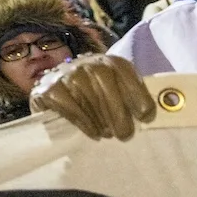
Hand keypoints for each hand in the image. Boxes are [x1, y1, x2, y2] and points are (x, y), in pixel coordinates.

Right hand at [31, 54, 155, 140]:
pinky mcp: (48, 89)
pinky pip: (70, 107)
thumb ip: (132, 97)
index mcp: (107, 61)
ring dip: (101, 120)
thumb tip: (149, 116)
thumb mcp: (116, 90)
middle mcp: (85, 63)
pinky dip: (84, 122)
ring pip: (87, 97)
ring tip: (107, 134)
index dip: (137, 94)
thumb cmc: (94, 95)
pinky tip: (92, 132)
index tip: (145, 117)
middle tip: (125, 135)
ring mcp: (64, 74)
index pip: (124, 71)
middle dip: (119, 114)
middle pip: (105, 85)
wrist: (57, 89)